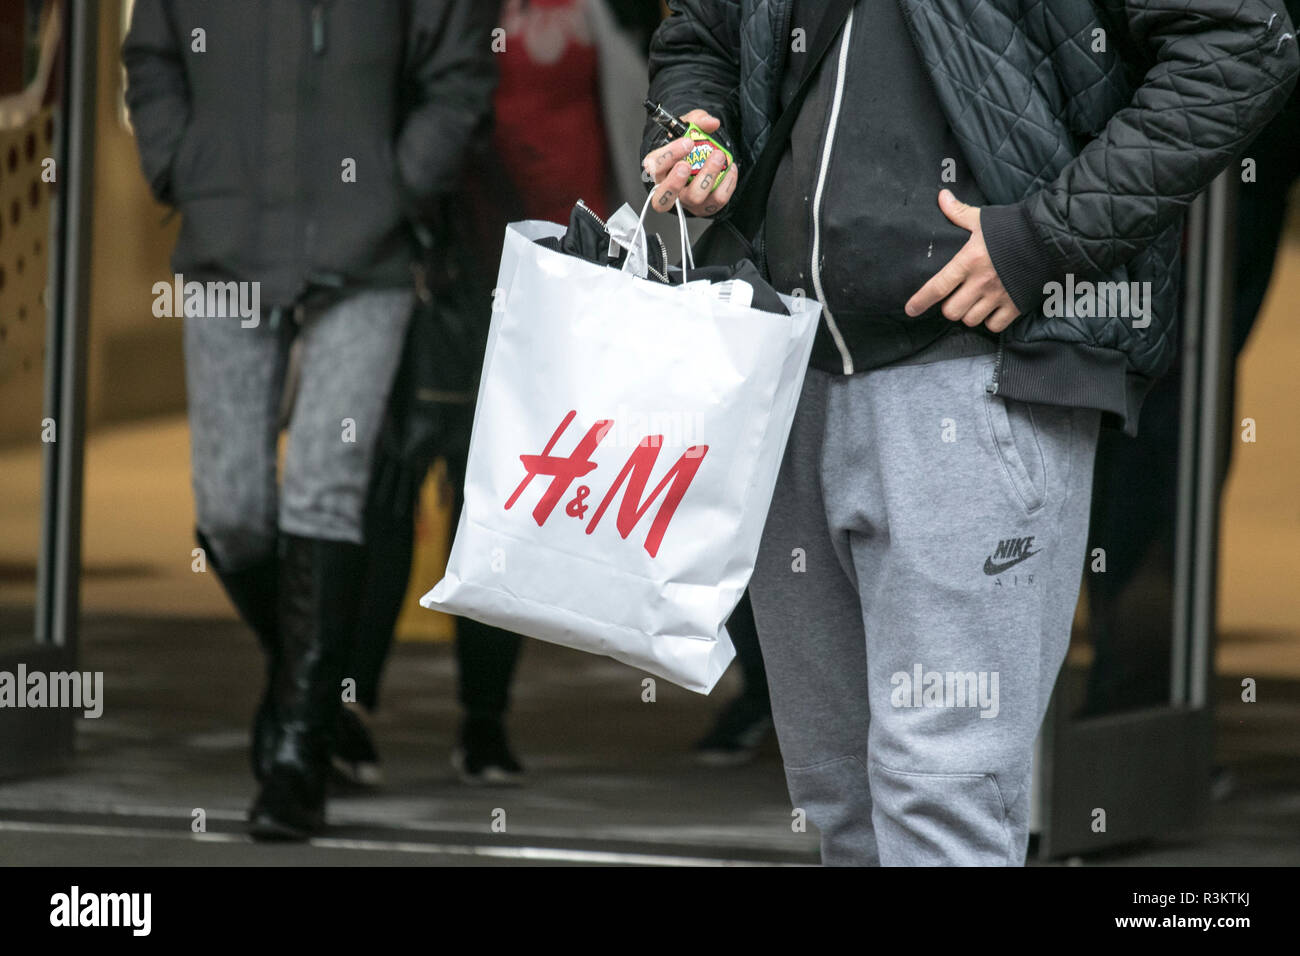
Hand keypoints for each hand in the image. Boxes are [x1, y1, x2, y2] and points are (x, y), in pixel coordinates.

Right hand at [641, 110, 739, 216]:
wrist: (698, 164)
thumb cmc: (686, 148)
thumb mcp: (687, 129)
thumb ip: (696, 121)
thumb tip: (711, 122)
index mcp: (658, 170)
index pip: (654, 167)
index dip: (669, 156)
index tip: (687, 142)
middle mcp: (668, 189)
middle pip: (665, 195)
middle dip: (676, 181)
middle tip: (688, 164)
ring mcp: (687, 201)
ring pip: (694, 197)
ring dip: (708, 176)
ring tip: (719, 157)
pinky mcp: (705, 207)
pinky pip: (716, 200)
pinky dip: (727, 183)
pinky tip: (730, 169)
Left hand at [905, 190, 1019, 332]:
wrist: (1050, 237)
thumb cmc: (1012, 227)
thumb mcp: (982, 219)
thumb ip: (958, 213)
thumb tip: (941, 196)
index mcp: (968, 261)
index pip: (937, 287)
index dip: (921, 301)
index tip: (911, 309)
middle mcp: (981, 282)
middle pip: (951, 312)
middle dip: (950, 308)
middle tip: (954, 299)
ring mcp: (998, 296)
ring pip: (971, 320)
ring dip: (968, 315)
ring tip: (973, 304)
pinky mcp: (1015, 305)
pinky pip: (995, 326)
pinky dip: (990, 322)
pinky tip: (991, 311)